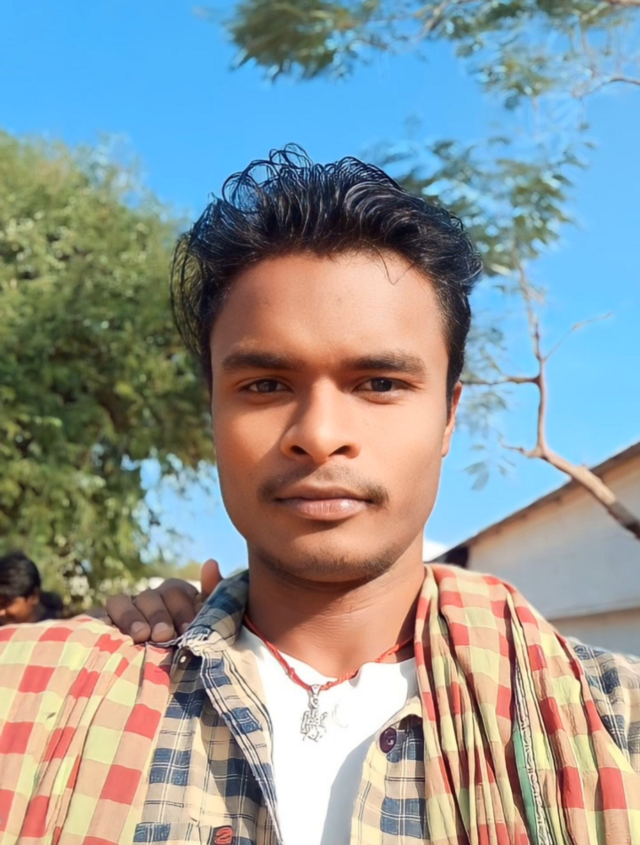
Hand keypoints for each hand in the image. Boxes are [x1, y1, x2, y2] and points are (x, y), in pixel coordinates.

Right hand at [105, 559, 221, 642]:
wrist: (160, 688)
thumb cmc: (187, 653)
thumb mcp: (205, 629)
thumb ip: (212, 600)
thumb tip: (210, 562)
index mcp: (179, 599)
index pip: (178, 591)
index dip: (183, 608)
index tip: (187, 629)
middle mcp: (154, 600)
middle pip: (155, 595)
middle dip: (161, 614)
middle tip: (165, 635)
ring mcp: (130, 609)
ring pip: (128, 600)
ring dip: (134, 616)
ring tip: (141, 636)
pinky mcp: (108, 621)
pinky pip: (108, 611)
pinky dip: (112, 617)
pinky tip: (114, 632)